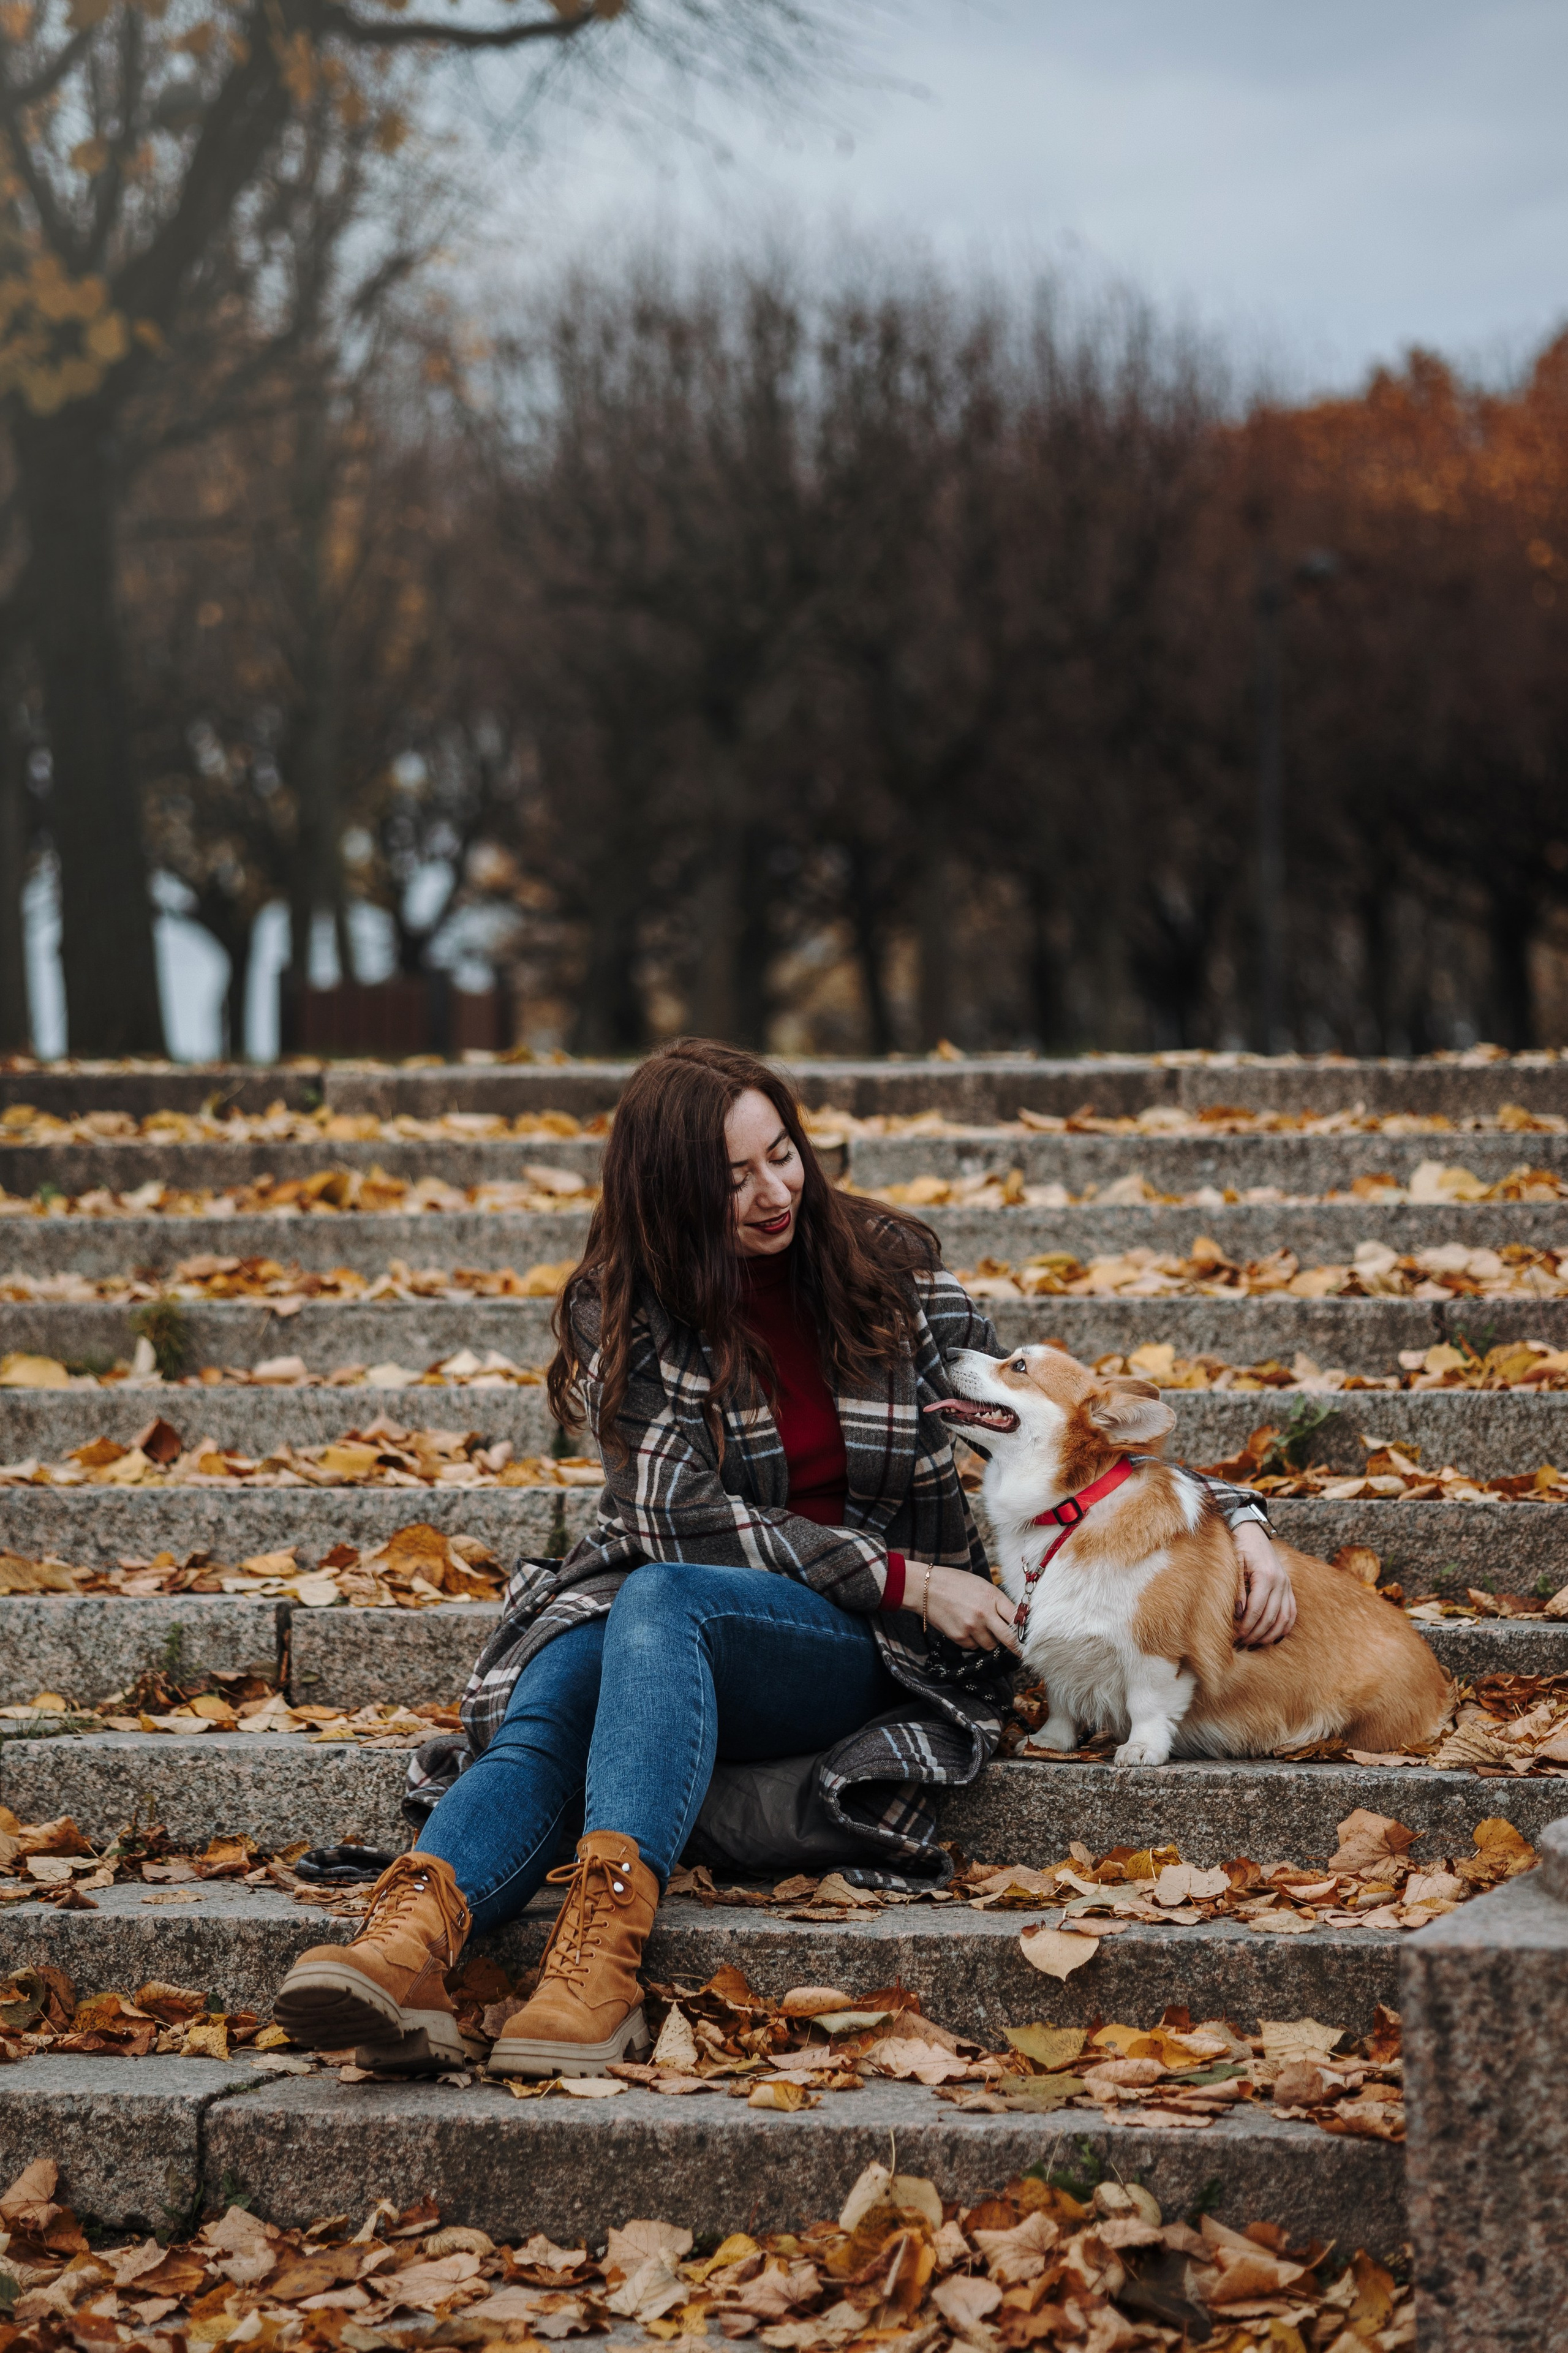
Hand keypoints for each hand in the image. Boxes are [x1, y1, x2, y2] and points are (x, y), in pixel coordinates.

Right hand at [909, 1562, 1021, 1654]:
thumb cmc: (956, 1583)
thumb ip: (998, 1602)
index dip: (1025, 1631)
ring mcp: (971, 1627)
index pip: (1016, 1619)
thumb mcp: (982, 1586)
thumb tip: (1014, 1620)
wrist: (926, 1588)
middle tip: (1022, 1652)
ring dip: (989, 1640)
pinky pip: (974, 1647)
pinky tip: (964, 1627)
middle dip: (1016, 1647)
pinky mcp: (959, 1637)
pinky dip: (973, 1641)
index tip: (1030, 1639)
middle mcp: (984, 1614)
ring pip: (990, 1645)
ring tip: (978, 1626)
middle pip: (1008, 1639)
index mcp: (992, 1597)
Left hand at [1233, 1524, 1296, 1646]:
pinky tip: (1274, 1637)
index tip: (1236, 1637)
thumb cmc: (1239, 1546)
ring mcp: (1287, 1584)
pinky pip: (1292, 1612)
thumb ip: (1237, 1589)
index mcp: (1266, 1576)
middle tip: (1242, 1644)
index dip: (1247, 1626)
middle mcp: (1281, 1582)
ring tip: (1255, 1644)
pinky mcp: (1288, 1586)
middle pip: (1270, 1617)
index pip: (1257, 1610)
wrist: (1251, 1530)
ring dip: (1270, 1634)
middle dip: (1256, 1634)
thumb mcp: (1233, 1564)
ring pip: (1284, 1618)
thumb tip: (1239, 1613)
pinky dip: (1285, 1626)